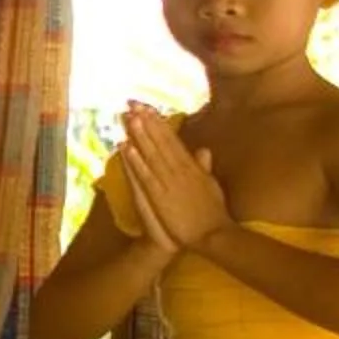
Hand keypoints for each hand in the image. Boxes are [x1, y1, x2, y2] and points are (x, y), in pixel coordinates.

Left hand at [121, 105, 228, 252]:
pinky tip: (126, 147)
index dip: (158, 122)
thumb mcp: (211, 185)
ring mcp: (169, 182)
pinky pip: (145, 174)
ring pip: (151, 153)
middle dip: (146, 121)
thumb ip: (204, 167)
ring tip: (128, 116)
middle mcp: (179, 169)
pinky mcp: (160, 196)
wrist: (213, 235)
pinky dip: (136, 160)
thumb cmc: (212, 213)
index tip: (147, 107)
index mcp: (191, 166)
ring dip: (140, 134)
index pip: (172, 139)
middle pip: (160, 141)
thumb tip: (203, 149)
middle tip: (132, 102)